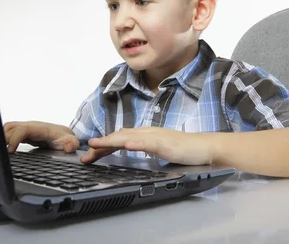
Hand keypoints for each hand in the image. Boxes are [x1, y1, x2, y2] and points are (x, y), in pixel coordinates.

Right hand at [4, 121, 79, 152]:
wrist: (65, 137)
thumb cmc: (66, 139)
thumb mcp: (72, 142)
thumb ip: (72, 144)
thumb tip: (68, 146)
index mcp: (40, 128)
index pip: (22, 129)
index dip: (14, 138)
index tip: (11, 151)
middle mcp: (31, 126)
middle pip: (10, 127)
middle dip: (3, 138)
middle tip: (1, 153)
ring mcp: (26, 130)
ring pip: (7, 129)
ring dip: (2, 138)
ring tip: (0, 152)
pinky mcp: (23, 135)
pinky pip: (9, 134)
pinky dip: (4, 140)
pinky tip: (4, 151)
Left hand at [81, 127, 213, 164]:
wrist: (204, 147)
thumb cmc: (183, 149)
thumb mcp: (157, 147)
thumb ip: (142, 145)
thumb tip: (127, 146)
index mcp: (144, 135)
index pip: (118, 139)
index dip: (102, 146)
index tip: (88, 155)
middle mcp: (147, 132)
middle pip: (119, 137)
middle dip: (100, 146)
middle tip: (84, 156)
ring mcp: (155, 137)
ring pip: (129, 138)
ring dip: (111, 141)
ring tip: (96, 145)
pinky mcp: (165, 143)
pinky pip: (148, 143)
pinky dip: (136, 144)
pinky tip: (126, 146)